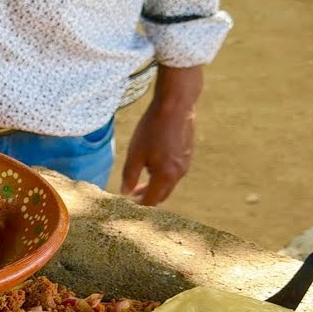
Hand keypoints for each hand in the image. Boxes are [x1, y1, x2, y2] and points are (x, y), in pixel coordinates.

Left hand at [121, 65, 202, 205]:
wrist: (175, 106)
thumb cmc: (152, 129)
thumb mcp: (135, 153)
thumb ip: (129, 176)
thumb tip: (125, 192)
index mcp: (165, 176)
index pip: (151, 200)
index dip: (139, 205)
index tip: (127, 205)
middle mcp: (178, 174)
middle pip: (162, 194)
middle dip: (147, 197)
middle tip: (132, 195)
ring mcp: (185, 164)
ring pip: (168, 183)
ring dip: (154, 185)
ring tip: (140, 181)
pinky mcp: (187, 154)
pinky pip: (173, 171)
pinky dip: (162, 175)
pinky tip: (152, 164)